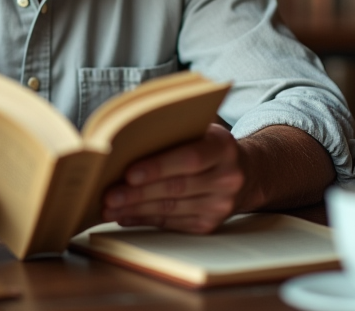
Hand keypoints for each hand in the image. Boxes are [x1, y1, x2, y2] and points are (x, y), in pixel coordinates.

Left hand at [101, 123, 243, 233]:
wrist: (246, 173)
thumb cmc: (209, 146)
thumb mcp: (202, 131)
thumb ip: (174, 133)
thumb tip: (126, 145)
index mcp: (223, 148)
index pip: (189, 158)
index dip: (158, 167)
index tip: (129, 173)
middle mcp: (227, 178)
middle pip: (176, 187)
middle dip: (137, 193)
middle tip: (108, 195)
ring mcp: (220, 205)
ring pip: (170, 208)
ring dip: (135, 209)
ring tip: (109, 207)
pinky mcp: (210, 224)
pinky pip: (171, 223)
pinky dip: (145, 219)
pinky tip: (125, 215)